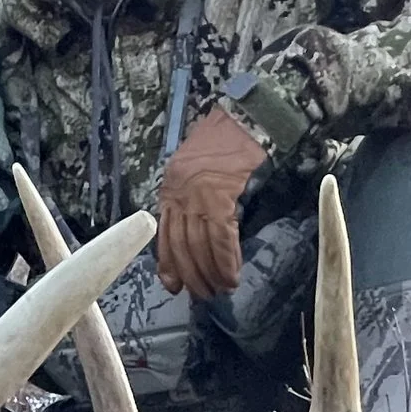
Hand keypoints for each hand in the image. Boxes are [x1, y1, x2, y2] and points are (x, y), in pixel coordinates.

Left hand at [153, 101, 264, 296]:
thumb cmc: (227, 141)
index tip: (172, 285)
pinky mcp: (220, 195)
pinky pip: (220, 237)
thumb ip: (194, 197)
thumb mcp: (199, 169)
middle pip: (180, 245)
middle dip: (191, 274)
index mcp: (171, 187)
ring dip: (211, 272)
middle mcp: (179, 193)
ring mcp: (198, 195)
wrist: (246, 117)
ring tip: (221, 288)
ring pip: (199, 246)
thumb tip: (202, 230)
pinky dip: (226, 260)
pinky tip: (232, 274)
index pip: (164, 234)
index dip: (168, 263)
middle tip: (203, 294)